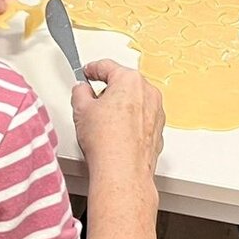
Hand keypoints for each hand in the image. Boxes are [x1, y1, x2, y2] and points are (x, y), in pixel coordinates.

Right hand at [73, 60, 164, 176]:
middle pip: (124, 84)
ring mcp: (156, 113)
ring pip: (134, 102)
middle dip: (108, 90)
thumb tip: (82, 90)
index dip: (93, 69)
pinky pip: (141, 119)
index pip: (108, 66)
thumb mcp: (81, 109)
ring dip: (120, 107)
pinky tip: (115, 135)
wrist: (122, 171)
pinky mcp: (158, 131)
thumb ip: (80, 92)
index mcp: (130, 81)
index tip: (88, 72)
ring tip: (102, 123)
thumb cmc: (107, 142)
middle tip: (91, 101)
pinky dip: (129, 123)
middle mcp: (149, 93)